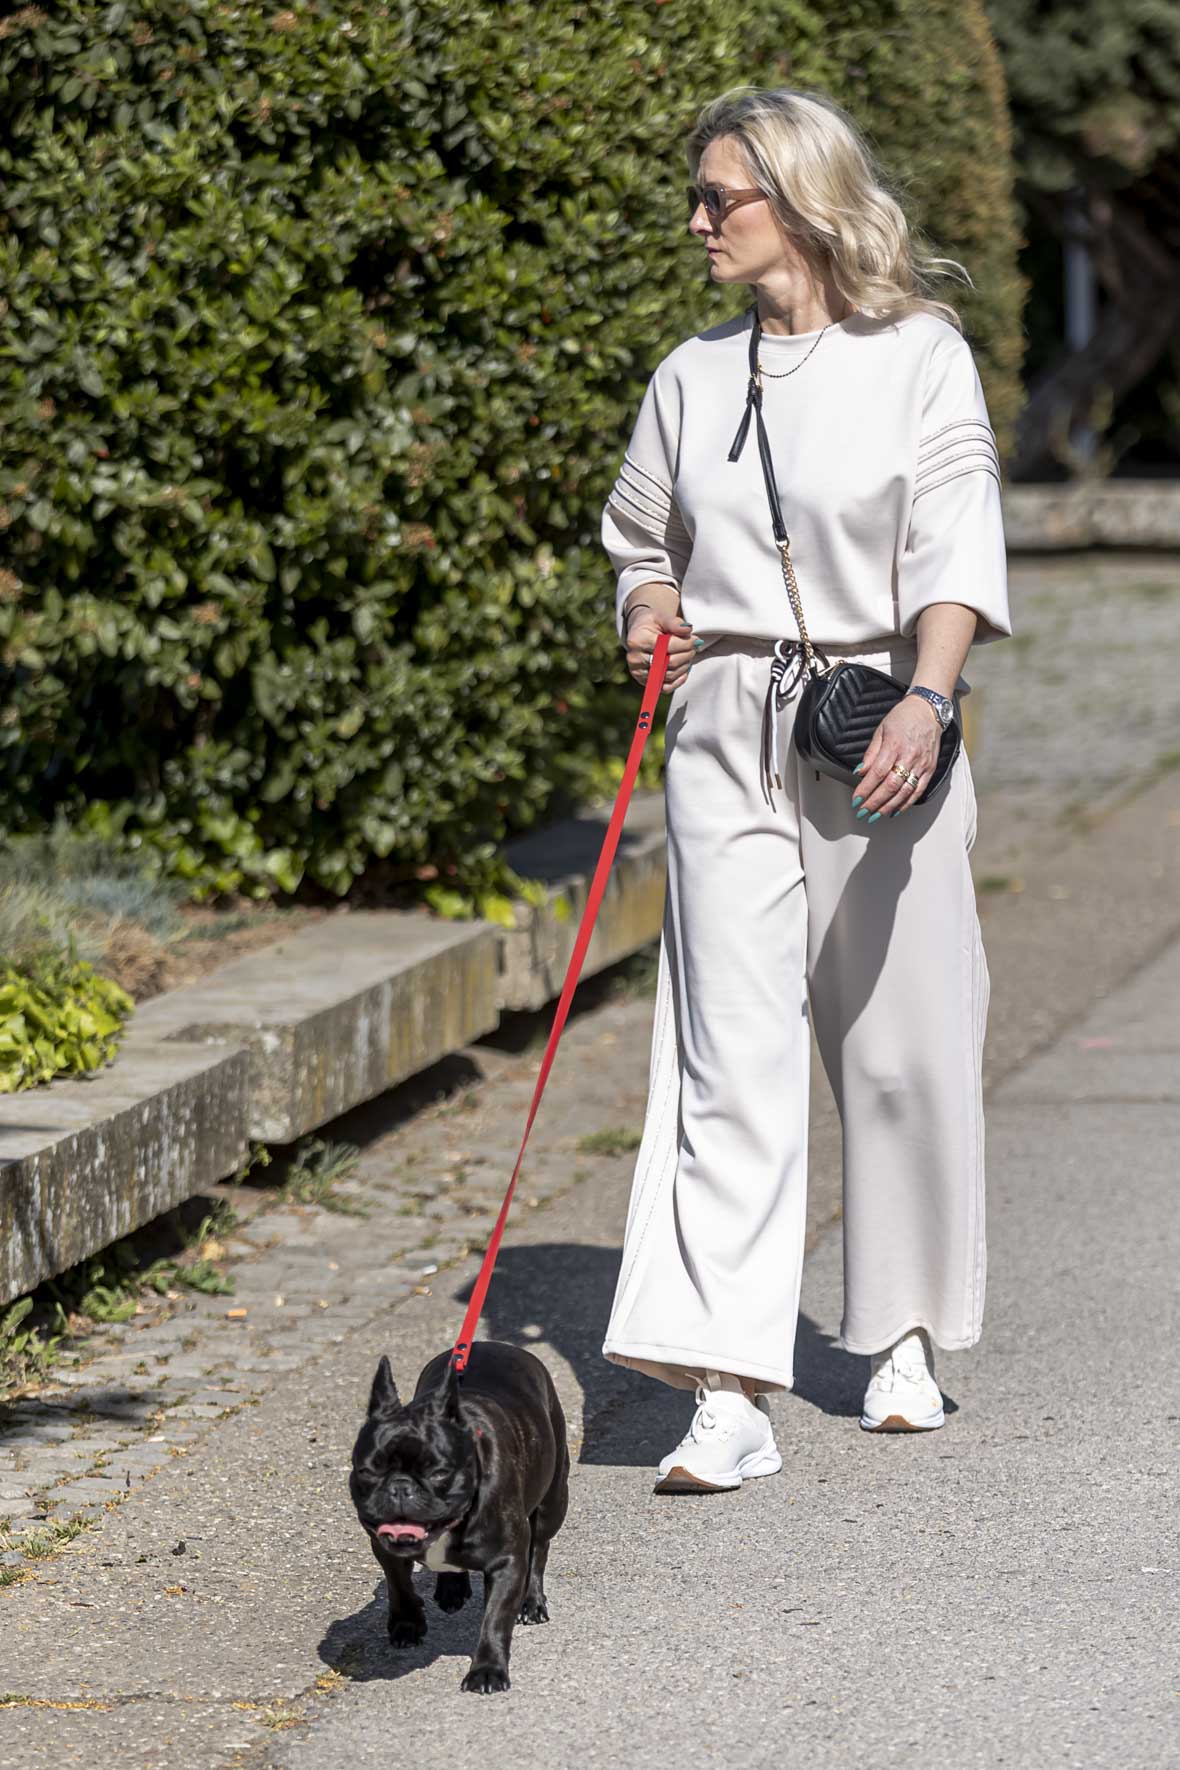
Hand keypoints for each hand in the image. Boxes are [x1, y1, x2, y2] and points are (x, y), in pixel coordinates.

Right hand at [625, 607, 696, 693]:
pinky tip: (683, 669)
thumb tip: (688, 630)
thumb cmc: (651, 623)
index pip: (667, 646)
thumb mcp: (661, 617)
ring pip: (669, 675)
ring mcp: (638, 672)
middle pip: (669, 663)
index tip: (696, 640)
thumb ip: (674, 623)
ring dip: (684, 666)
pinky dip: (678, 680)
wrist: (639, 632)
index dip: (686, 644)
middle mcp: (635, 659)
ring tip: (688, 654)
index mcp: (637, 640)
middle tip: (694, 647)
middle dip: (687, 655)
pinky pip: (666, 687)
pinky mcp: (644, 682)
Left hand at [853, 695, 943, 818]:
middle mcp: (909, 756)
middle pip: (890, 786)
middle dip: (875, 803)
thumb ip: (871, 753)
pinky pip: (918, 791)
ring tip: (876, 815)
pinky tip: (896, 810)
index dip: (865, 790)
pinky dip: (906, 803)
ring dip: (889, 807)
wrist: (928, 710)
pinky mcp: (929, 769)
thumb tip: (860, 772)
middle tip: (863, 812)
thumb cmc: (904, 717)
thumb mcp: (881, 730)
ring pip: (904, 792)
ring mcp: (921, 764)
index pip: (876, 774)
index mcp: (894, 746)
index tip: (856, 800)